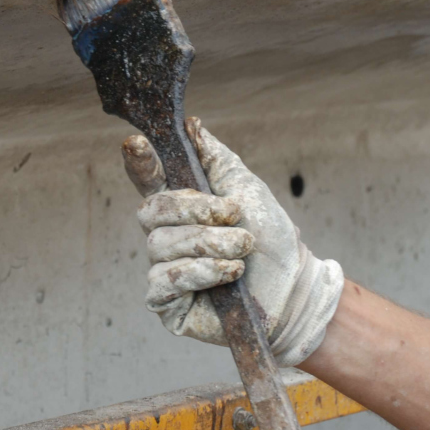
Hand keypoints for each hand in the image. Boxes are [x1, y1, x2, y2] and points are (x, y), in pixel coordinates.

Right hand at [122, 117, 343, 366]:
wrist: (293, 288)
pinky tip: (228, 273)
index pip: (148, 179)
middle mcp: (167, 235)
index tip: (136, 143)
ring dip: (209, 244)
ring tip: (242, 251)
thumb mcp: (247, 190)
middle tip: (234, 217)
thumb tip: (191, 126)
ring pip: (161, 245)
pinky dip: (200, 272)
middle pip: (151, 210)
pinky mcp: (167, 303)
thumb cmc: (271, 240)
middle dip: (195, 211)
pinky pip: (163, 281)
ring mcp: (164, 269)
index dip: (138, 162)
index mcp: (182, 205)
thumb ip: (216, 159)